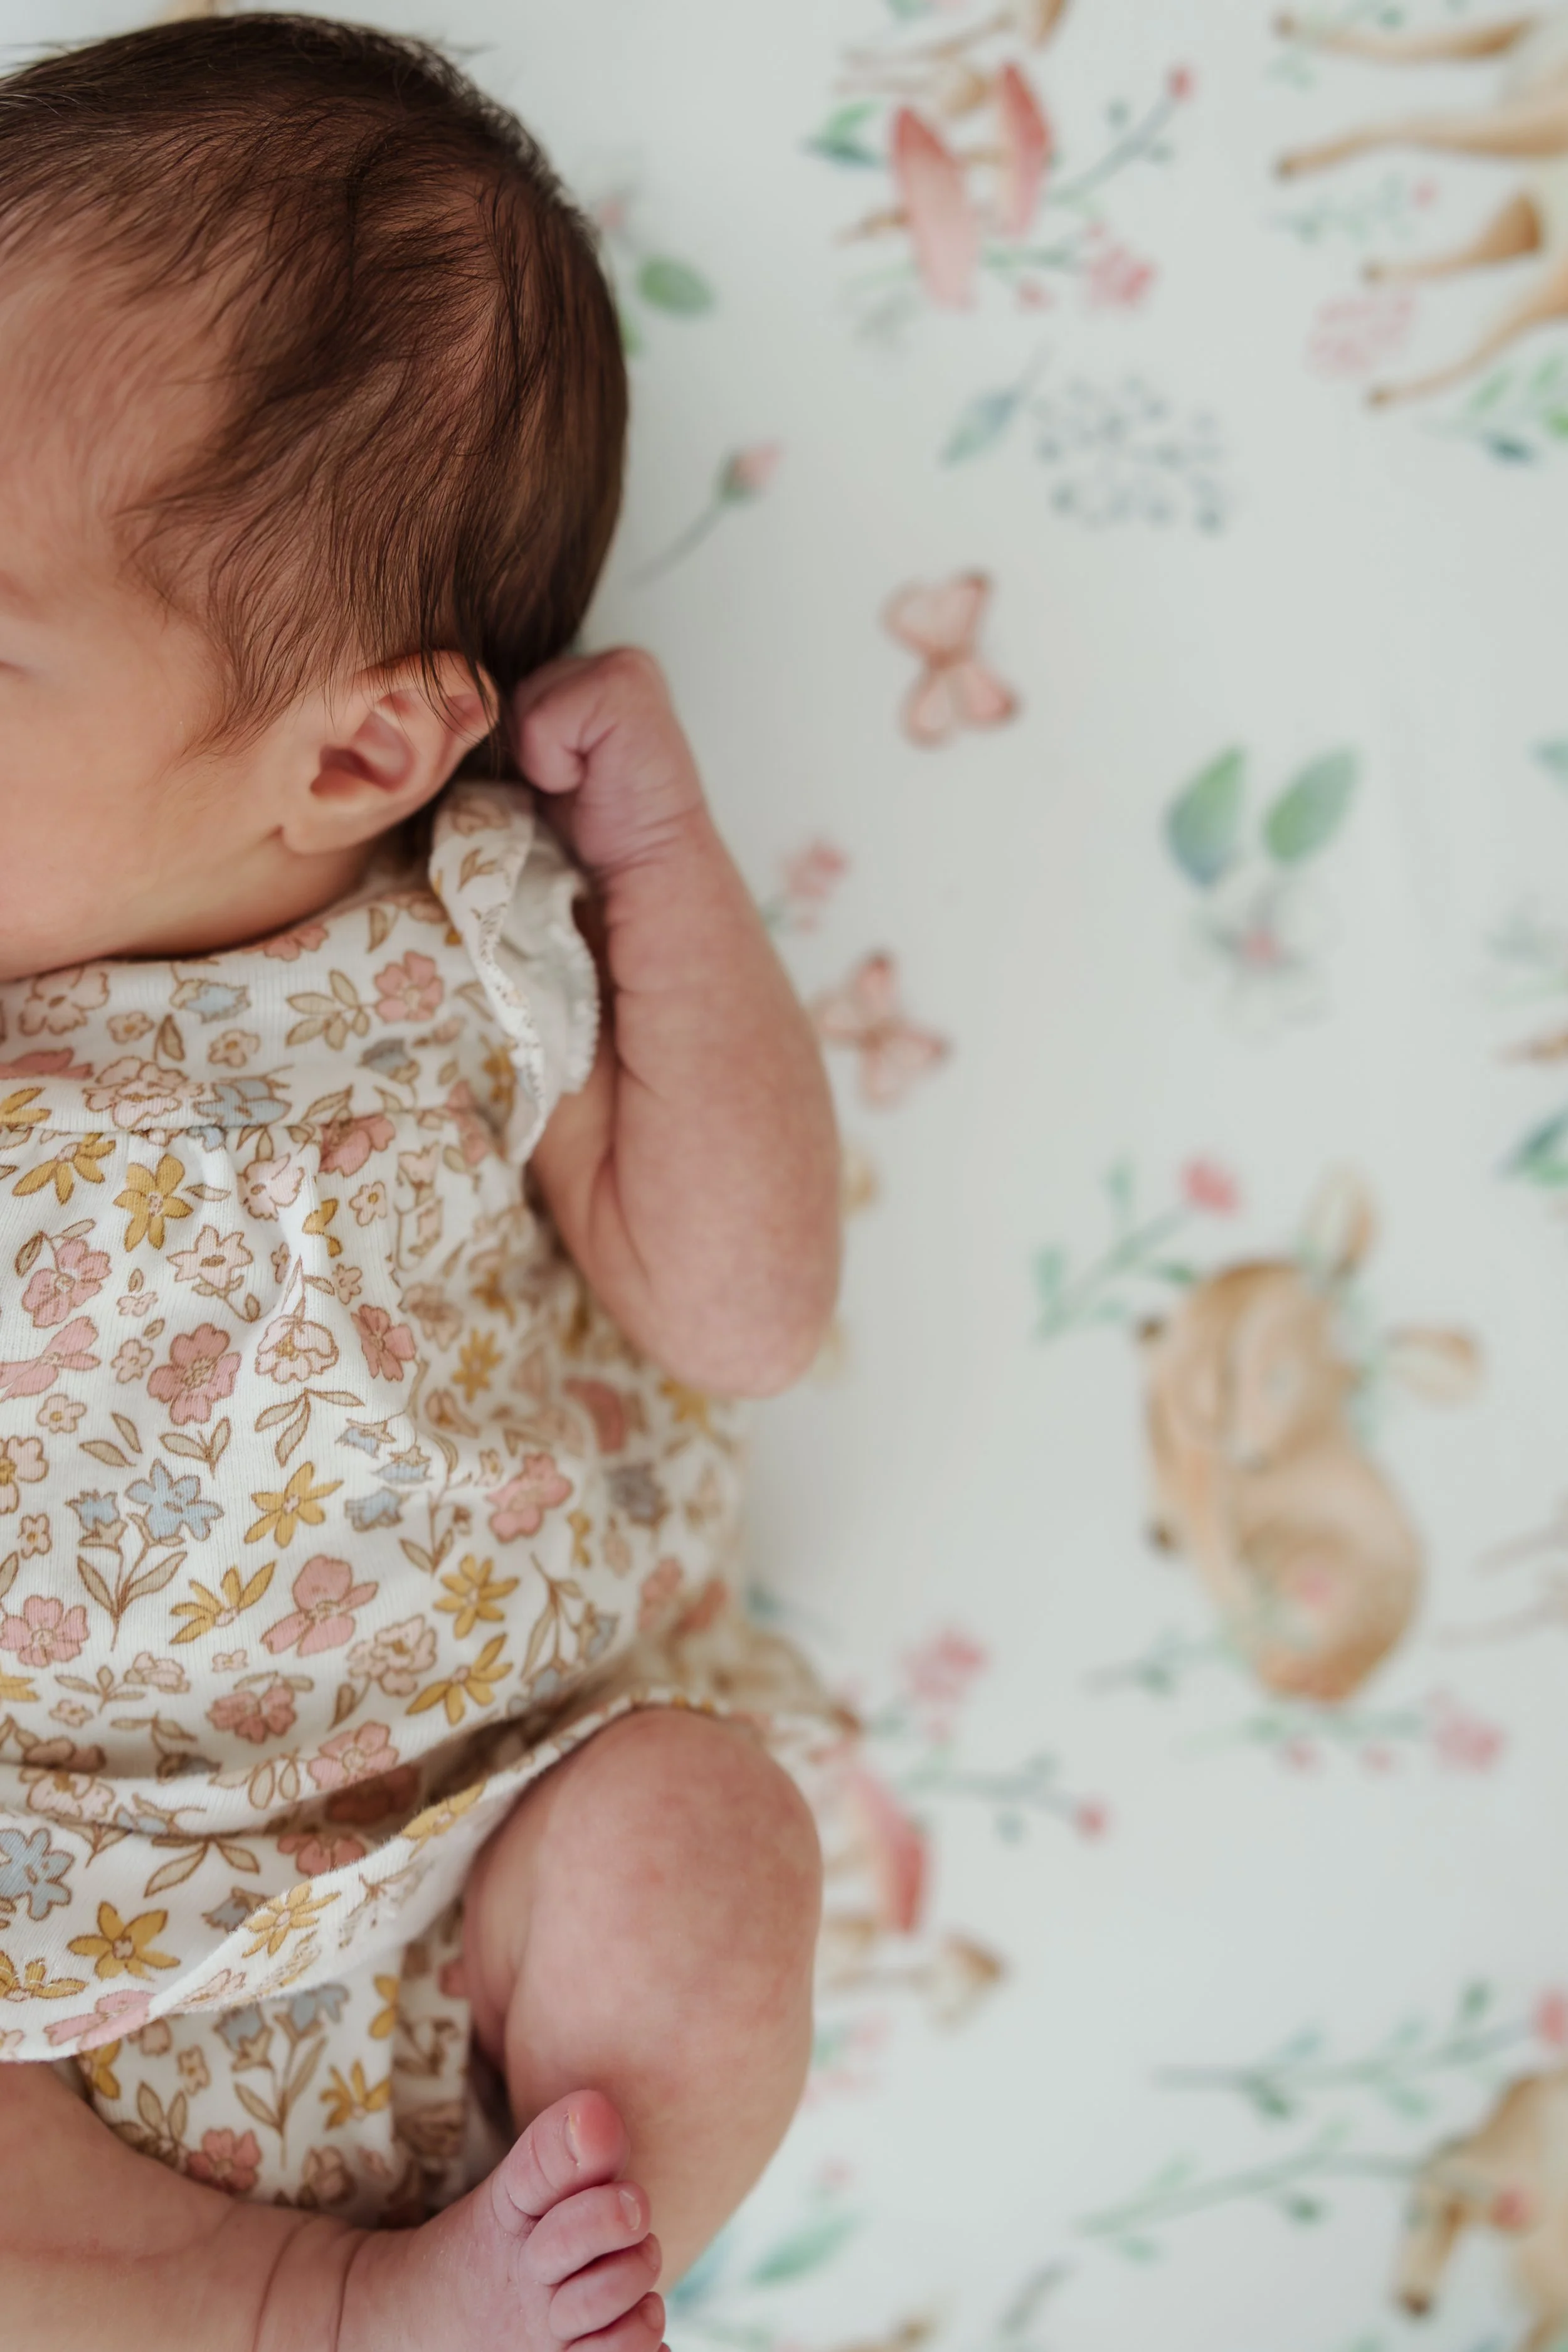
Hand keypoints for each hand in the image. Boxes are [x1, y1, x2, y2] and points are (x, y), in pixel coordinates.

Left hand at [510, 648, 709, 881]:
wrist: (652, 866)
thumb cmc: (601, 828)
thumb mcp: (546, 763)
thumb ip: (521, 722)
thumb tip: (459, 710)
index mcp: (595, 674)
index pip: (512, 689)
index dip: (523, 746)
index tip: (567, 779)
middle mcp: (612, 660)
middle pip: (511, 690)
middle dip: (529, 746)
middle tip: (578, 781)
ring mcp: (622, 665)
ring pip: (521, 702)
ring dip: (540, 755)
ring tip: (584, 780)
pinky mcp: (622, 681)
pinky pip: (537, 720)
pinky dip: (552, 763)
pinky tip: (590, 779)